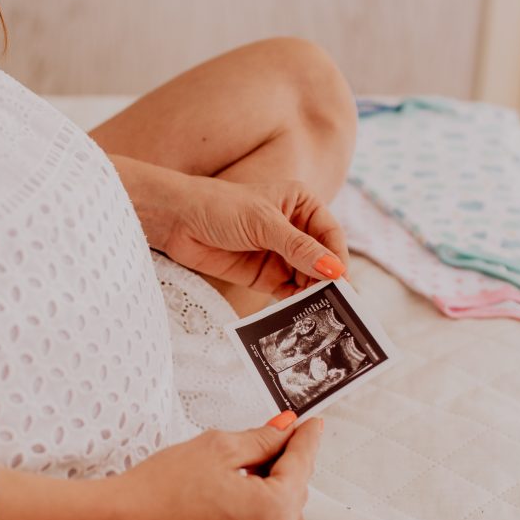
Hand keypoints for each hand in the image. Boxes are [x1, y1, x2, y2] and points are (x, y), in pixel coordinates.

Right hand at [101, 418, 320, 519]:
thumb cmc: (161, 491)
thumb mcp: (217, 449)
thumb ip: (261, 439)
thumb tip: (284, 429)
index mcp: (273, 512)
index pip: (301, 465)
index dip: (306, 438)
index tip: (312, 423)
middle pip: (296, 492)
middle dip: (286, 463)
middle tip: (270, 436)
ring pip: (282, 516)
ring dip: (273, 490)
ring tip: (244, 467)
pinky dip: (258, 511)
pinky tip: (235, 493)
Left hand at [163, 177, 348, 298]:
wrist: (178, 221)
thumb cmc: (220, 207)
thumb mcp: (263, 223)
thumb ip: (299, 248)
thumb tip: (334, 269)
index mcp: (302, 205)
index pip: (330, 235)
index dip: (337, 258)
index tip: (341, 281)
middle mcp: (296, 229)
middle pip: (322, 260)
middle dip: (328, 281)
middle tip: (336, 305)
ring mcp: (282, 255)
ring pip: (308, 279)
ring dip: (313, 295)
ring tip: (319, 313)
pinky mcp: (267, 276)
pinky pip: (289, 292)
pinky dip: (295, 303)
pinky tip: (299, 314)